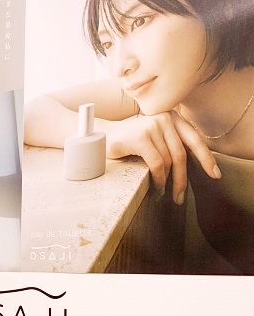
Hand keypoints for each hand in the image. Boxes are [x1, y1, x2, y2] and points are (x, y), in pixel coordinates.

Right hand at [104, 110, 220, 203]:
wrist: (100, 137)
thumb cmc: (128, 142)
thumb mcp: (154, 138)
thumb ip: (170, 143)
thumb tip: (189, 169)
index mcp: (172, 117)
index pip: (194, 139)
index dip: (206, 158)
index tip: (215, 175)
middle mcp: (164, 118)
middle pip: (181, 155)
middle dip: (182, 180)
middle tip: (179, 197)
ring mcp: (152, 126)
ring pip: (169, 162)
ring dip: (166, 182)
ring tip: (161, 192)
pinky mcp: (140, 137)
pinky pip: (157, 164)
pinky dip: (158, 179)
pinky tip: (155, 186)